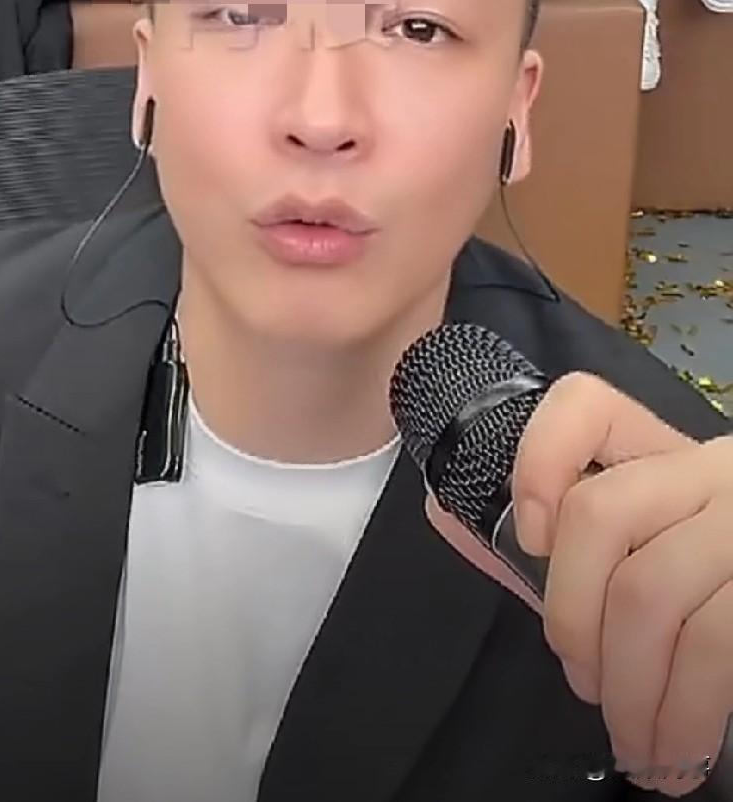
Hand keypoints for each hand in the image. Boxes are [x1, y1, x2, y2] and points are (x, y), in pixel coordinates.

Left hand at [430, 375, 732, 795]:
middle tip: (579, 679)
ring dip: (625, 684)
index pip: (587, 404)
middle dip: (571, 615)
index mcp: (658, 450)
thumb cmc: (705, 589)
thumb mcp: (646, 549)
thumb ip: (563, 544)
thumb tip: (447, 515)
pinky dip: (678, 713)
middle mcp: (707, 470)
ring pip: (648, 590)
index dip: (540, 458)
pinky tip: (672, 747)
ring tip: (629, 737)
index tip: (529, 537)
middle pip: (600, 514)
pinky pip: (711, 646)